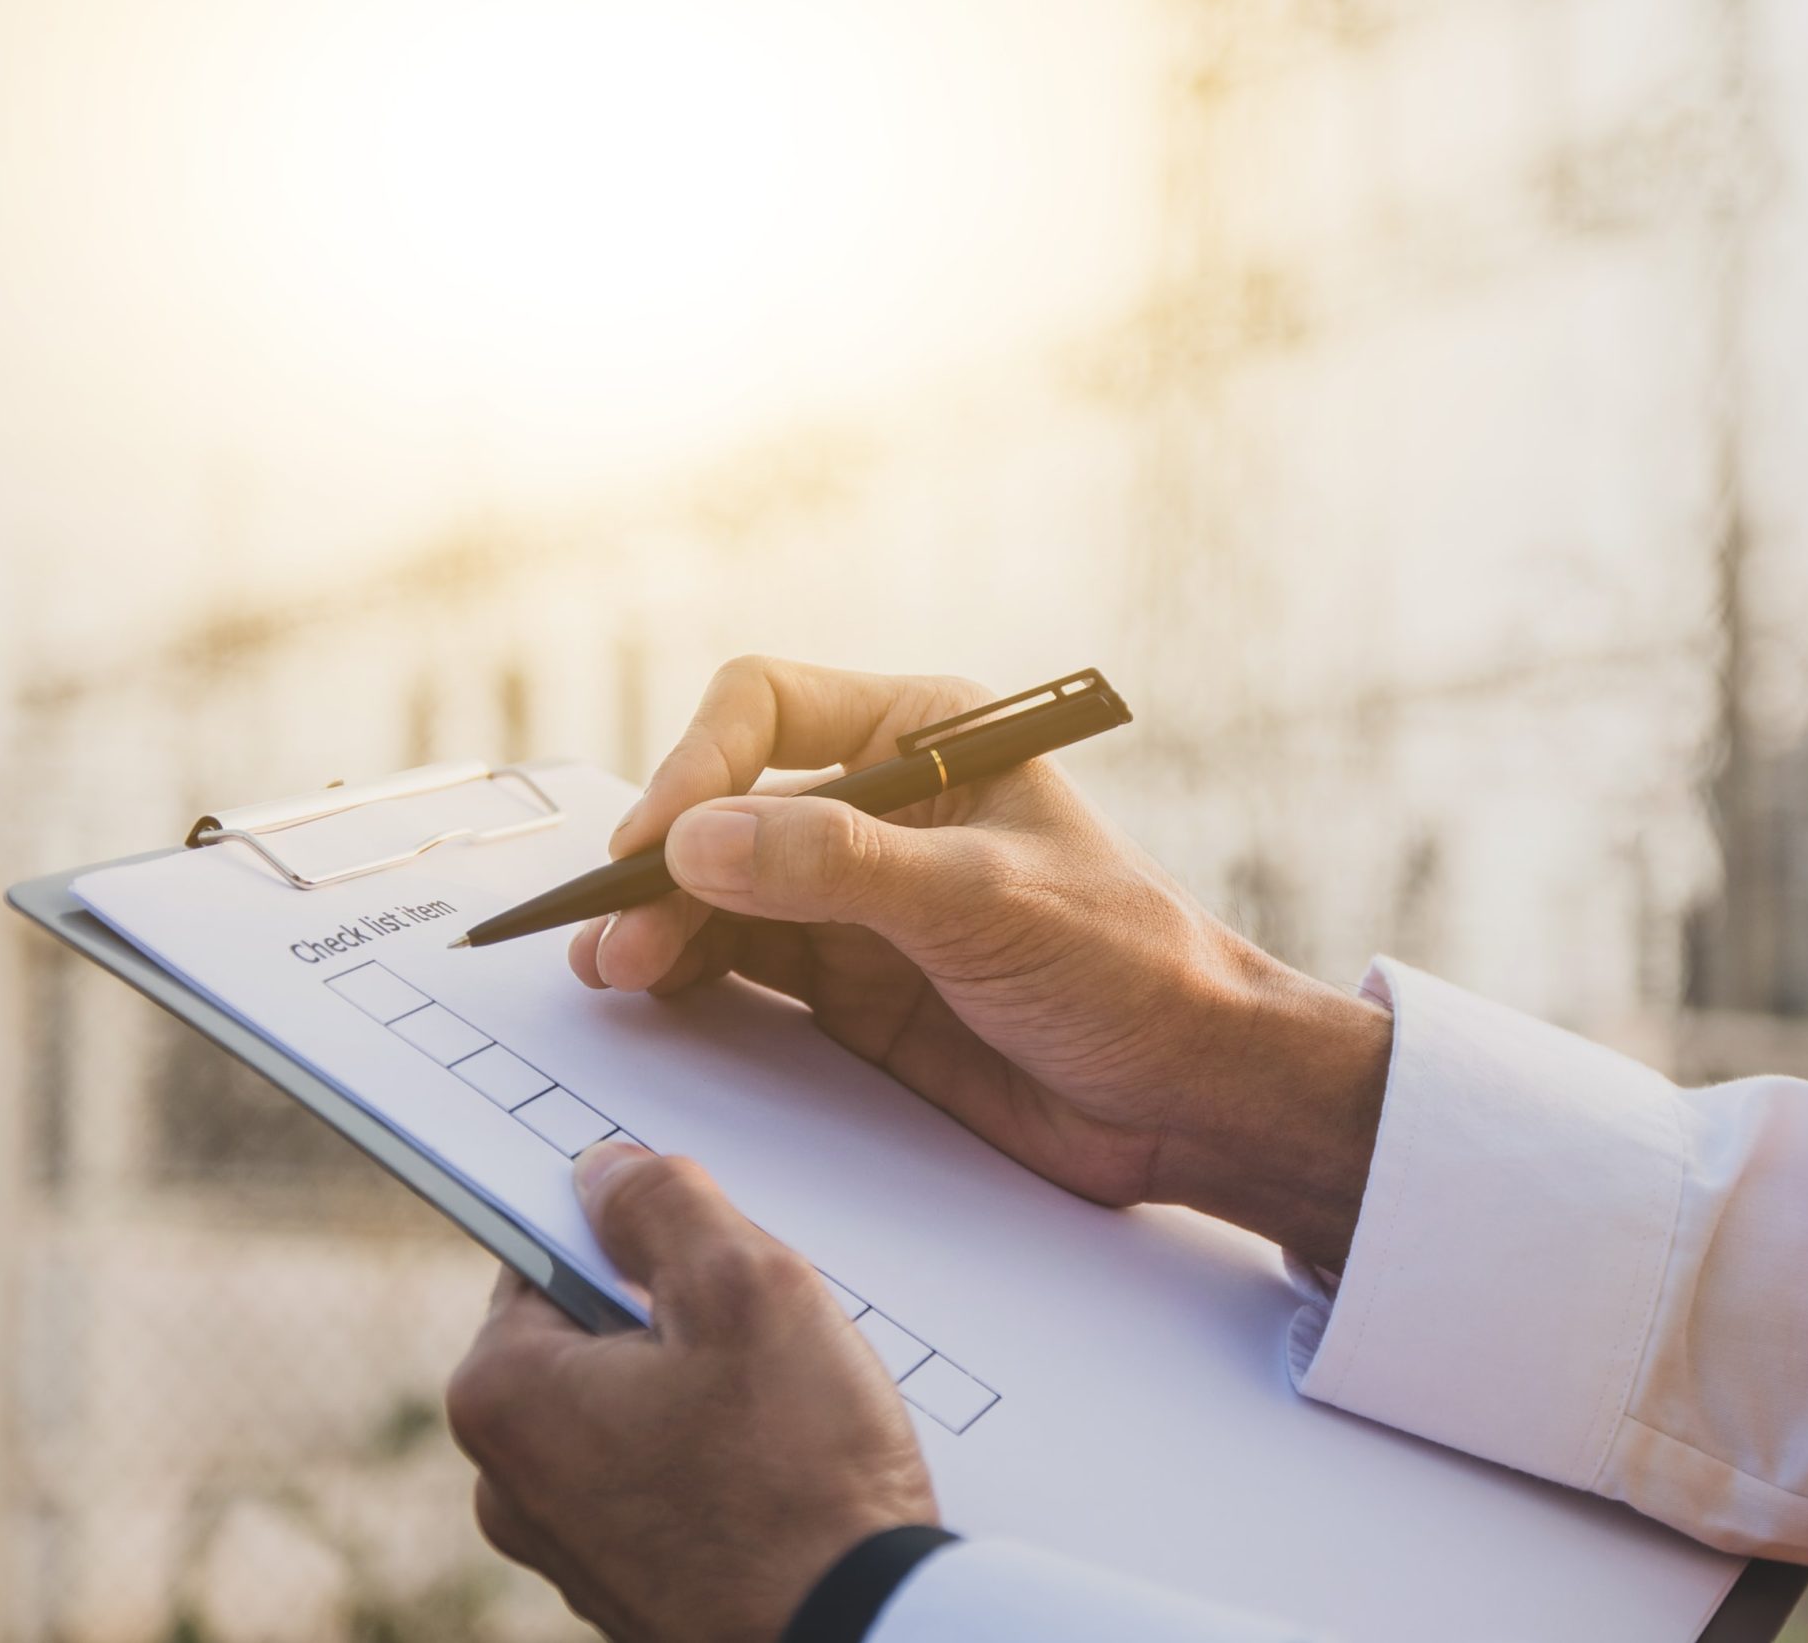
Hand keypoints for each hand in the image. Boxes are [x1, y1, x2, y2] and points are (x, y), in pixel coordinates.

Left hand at [446, 1142, 935, 1642]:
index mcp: (502, 1395)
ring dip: (706, 1387)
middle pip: (592, 1333)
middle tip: (762, 1331)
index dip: (631, 1231)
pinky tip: (786, 1468)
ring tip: (786, 1407)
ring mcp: (569, 1547)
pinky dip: (720, 1458)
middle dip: (678, 1315)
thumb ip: (662, 1202)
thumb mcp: (743, 1283)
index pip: (544, 1253)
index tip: (699, 1241)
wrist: (855, 1636)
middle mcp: (509, 1482)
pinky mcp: (631, 1587)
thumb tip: (605, 1173)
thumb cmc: (799, 1474)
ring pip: (637, 1406)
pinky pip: (666, 1478)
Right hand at [571, 657, 1392, 1268]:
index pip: (763, 710)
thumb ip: (840, 868)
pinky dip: (689, 979)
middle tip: (615, 940)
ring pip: (718, 894)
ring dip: (659, 927)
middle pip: (724, 809)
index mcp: (927, 738)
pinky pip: (742, 969)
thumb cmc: (1131, 969)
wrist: (1193, 1097)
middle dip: (661, 865)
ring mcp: (858, 902)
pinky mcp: (851, 988)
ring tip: (614, 974)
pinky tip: (655, 1001)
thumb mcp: (986, 902)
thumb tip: (696, 840)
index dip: (697, 767)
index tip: (660, 845)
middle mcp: (881, 808)